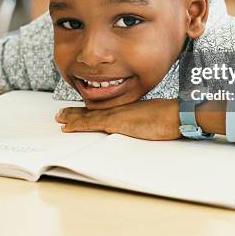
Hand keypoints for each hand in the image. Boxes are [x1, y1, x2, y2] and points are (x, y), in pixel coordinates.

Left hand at [55, 99, 180, 140]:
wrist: (175, 114)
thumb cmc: (169, 117)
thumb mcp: (153, 118)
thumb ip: (144, 121)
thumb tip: (142, 126)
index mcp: (127, 108)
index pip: (104, 109)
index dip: (89, 110)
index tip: (78, 110)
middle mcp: (119, 108)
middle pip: (92, 110)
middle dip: (75, 112)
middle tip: (61, 113)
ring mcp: (116, 114)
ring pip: (88, 116)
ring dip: (72, 118)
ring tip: (59, 118)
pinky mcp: (115, 122)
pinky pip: (91, 124)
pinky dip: (77, 125)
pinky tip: (67, 128)